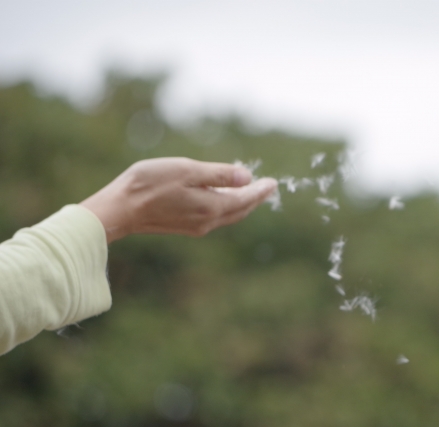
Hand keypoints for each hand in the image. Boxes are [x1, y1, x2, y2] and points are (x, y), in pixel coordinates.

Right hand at [80, 157, 276, 242]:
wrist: (120, 209)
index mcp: (211, 207)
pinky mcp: (184, 226)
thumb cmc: (150, 184)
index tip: (273, 183)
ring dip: (241, 204)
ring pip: (228, 215)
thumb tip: (247, 177)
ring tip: (250, 192)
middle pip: (240, 210)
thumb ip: (219, 175)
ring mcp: (196, 226)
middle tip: (267, 188)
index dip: (260, 191)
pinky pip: (215, 217)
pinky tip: (223, 199)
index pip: (245, 199)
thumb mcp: (187, 171)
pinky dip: (226, 207)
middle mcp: (207, 221)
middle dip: (255, 199)